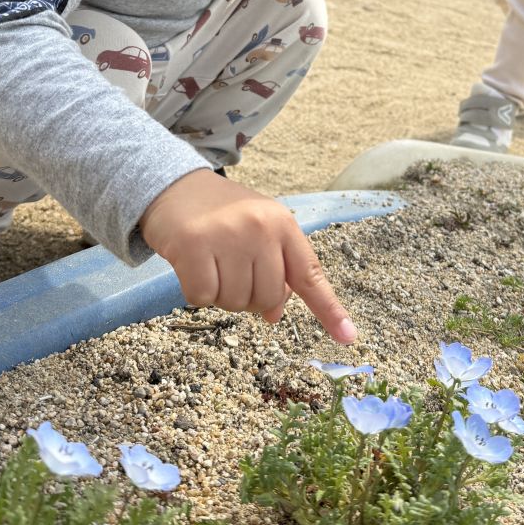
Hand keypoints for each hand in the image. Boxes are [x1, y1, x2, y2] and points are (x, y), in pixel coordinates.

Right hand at [140, 168, 356, 342]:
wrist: (174, 185)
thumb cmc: (222, 215)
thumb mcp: (258, 234)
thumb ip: (274, 270)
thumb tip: (275, 315)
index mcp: (283, 224)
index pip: (310, 275)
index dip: (330, 310)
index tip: (349, 338)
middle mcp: (260, 228)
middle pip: (268, 298)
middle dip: (249, 297)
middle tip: (232, 270)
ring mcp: (227, 235)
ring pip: (235, 302)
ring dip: (221, 294)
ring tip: (212, 262)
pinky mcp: (192, 245)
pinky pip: (203, 297)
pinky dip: (196, 291)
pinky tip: (192, 265)